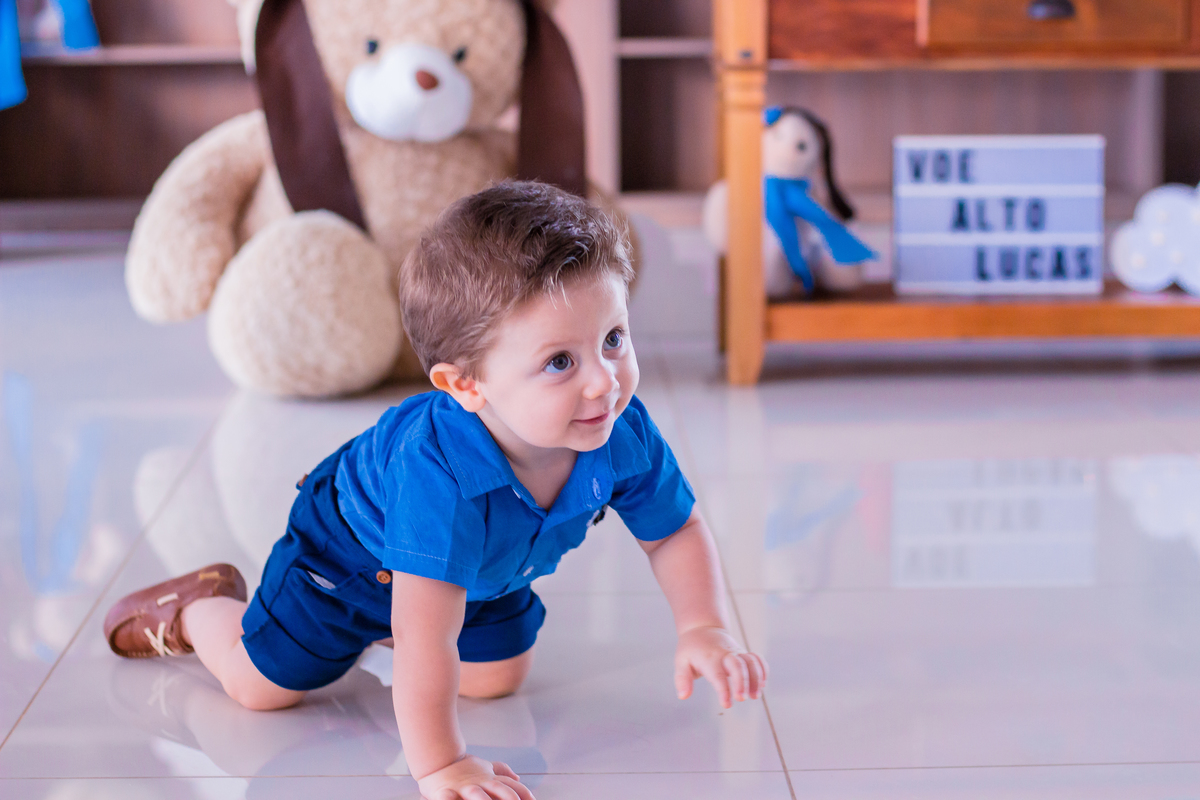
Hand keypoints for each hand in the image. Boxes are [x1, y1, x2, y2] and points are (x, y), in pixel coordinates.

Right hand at [417, 754, 534, 799]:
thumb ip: (501, 771)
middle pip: (500, 789)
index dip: (525, 794)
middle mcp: (480, 783)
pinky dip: (450, 799)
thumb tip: (518, 778)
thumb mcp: (484, 766)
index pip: (512, 785)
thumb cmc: (462, 766)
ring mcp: (464, 788)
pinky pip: (447, 797)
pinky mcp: (446, 792)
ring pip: (476, 794)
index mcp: (490, 778)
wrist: (437, 759)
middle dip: (511, 799)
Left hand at [674, 626, 767, 708]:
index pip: (718, 675)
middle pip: (738, 666)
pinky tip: (762, 685)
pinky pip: (757, 658)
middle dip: (742, 682)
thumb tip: (683, 696)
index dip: (724, 690)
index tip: (727, 704)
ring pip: (751, 661)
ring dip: (756, 678)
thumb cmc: (691, 649)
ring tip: (755, 696)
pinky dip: (763, 669)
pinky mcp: (743, 653)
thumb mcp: (681, 661)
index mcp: (709, 659)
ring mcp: (736, 653)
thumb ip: (682, 679)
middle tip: (741, 699)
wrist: (703, 629)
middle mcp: (725, 655)